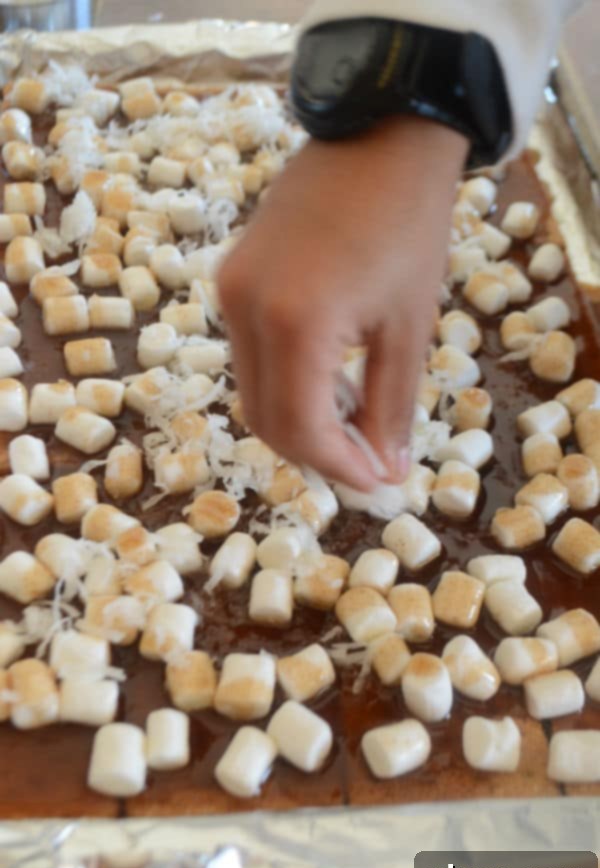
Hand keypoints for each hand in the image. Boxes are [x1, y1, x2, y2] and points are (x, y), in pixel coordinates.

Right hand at [218, 115, 467, 490]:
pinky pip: (248, 353)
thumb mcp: (410, 328)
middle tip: (364, 459)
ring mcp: (230, 291)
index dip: (338, 466)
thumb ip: (391, 409)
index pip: (301, 428)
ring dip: (299, 418)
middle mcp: (245, 310)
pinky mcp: (231, 277)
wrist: (381, 136)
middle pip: (264, 418)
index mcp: (295, 323)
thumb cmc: (409, 227)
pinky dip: (285, 381)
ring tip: (354, 415)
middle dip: (314, 451)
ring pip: (252, 390)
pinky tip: (328, 376)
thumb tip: (386, 470)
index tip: (376, 482)